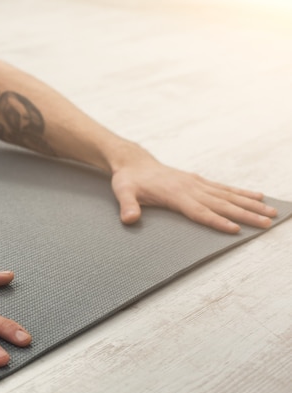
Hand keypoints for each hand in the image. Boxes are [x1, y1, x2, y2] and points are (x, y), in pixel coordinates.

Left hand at [110, 151, 277, 232]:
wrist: (133, 162)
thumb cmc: (128, 180)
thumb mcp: (122, 192)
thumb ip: (127, 206)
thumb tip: (129, 219)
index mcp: (175, 193)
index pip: (199, 210)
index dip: (216, 220)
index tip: (234, 229)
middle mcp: (190, 187)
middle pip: (221, 204)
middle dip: (245, 214)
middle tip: (267, 223)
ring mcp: (196, 183)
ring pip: (228, 195)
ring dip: (250, 204)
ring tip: (271, 212)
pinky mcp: (198, 181)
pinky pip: (224, 188)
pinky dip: (242, 193)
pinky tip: (258, 197)